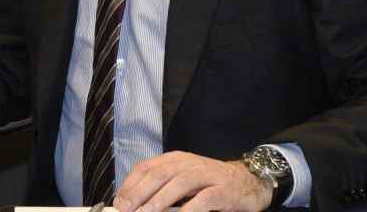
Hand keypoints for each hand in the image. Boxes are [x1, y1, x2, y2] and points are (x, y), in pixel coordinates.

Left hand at [113, 152, 271, 211]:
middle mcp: (189, 163)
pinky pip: (203, 200)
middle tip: (126, 210)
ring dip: (159, 201)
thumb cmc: (210, 183)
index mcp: (175, 159)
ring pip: (178, 184)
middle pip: (159, 174)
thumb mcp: (183, 180)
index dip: (130, 184)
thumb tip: (134, 203)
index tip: (118, 202)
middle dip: (139, 193)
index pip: (146, 167)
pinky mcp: (223, 190)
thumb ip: (162, 187)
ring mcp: (207, 175)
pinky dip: (189, 210)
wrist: (248, 181)